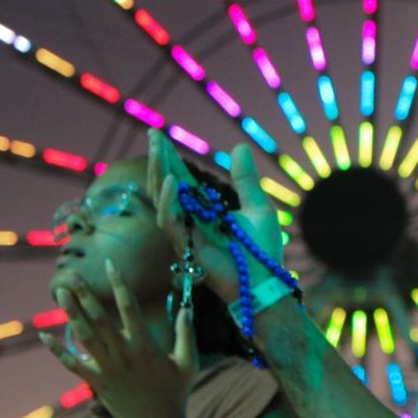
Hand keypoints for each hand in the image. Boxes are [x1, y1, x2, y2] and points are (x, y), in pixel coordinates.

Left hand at [40, 259, 195, 417]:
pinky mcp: (96, 383)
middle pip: (100, 318)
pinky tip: (44, 336)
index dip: (119, 285)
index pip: (130, 308)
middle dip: (85, 294)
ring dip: (70, 313)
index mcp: (146, 346)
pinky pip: (73, 364)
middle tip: (70, 273)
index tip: (110, 265)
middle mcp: (123, 354)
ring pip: (85, 336)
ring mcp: (107, 369)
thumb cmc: (175, 392)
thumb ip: (186, 333)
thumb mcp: (188, 362)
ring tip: (59, 293)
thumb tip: (186, 308)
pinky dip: (58, 351)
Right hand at [147, 131, 284, 305]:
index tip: (158, 135)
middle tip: (153, 135)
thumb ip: (245, 180)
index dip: (169, 159)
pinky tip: (170, 182)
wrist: (264, 282)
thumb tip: (239, 147)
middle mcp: (190, 220)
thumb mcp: (257, 207)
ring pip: (162, 201)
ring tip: (158, 151)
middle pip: (166, 186)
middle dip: (158, 161)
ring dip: (158, 175)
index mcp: (204, 210)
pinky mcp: (185, 248)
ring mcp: (185, 234)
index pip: (181, 180)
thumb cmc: (260, 250)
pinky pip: (170, 223)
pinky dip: (168, 202)